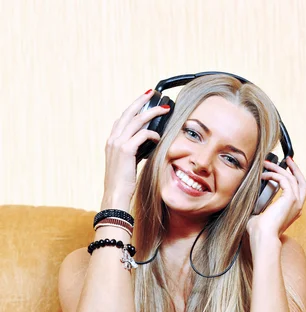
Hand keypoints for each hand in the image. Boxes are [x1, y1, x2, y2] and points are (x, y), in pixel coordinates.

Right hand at [101, 91, 170, 209]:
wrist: (115, 196)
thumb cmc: (123, 183)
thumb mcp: (128, 164)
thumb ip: (134, 151)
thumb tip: (148, 144)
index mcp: (111, 142)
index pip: (122, 119)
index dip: (133, 108)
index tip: (143, 100)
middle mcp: (112, 139)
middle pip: (128, 113)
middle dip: (141, 101)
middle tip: (152, 92)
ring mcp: (117, 144)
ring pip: (136, 120)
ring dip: (152, 112)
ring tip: (164, 108)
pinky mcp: (126, 150)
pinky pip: (142, 135)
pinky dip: (152, 134)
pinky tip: (159, 137)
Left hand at [246, 157, 305, 250]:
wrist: (263, 238)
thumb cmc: (259, 232)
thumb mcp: (258, 216)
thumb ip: (257, 206)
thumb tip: (247, 199)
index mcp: (292, 211)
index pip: (297, 190)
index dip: (292, 178)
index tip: (283, 170)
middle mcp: (297, 206)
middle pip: (302, 181)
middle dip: (294, 169)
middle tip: (287, 160)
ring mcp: (296, 202)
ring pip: (293, 178)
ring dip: (280, 168)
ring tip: (268, 163)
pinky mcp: (290, 199)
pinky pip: (285, 180)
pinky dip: (275, 174)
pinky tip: (265, 174)